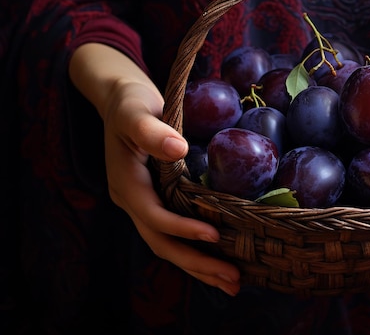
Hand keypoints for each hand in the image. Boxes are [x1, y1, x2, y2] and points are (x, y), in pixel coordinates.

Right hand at [70, 43, 240, 295]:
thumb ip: (152, 130)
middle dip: (196, 263)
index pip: (154, 216)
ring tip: (232, 282)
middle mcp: (132, 200)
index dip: (182, 229)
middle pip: (162, 242)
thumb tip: (178, 149)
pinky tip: (219, 259)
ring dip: (198, 265)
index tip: (215, 236)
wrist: (121, 100)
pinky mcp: (155, 201)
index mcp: (126, 183)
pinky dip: (195, 249)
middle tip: (233, 279)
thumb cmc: (131, 102)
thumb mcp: (137, 110)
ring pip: (168, 244)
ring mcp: (143, 203)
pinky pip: (173, 233)